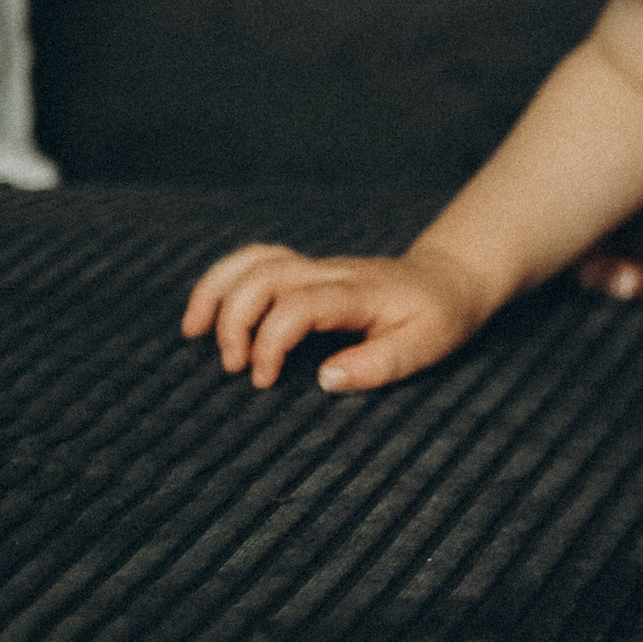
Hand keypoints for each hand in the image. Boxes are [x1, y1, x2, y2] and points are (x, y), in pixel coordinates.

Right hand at [182, 239, 488, 391]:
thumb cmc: (439, 317)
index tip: (263, 381)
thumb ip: (379, 364)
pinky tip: (206, 312)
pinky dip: (223, 279)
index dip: (270, 341)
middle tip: (232, 368)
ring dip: (216, 291)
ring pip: (255, 260)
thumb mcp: (426, 346)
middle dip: (235, 319)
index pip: (298, 305)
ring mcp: (317, 267)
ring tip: (192, 332)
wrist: (450, 280)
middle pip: (267, 275)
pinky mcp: (307, 270)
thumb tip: (325, 380)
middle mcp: (332, 273)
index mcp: (358, 294)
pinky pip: (257, 260)